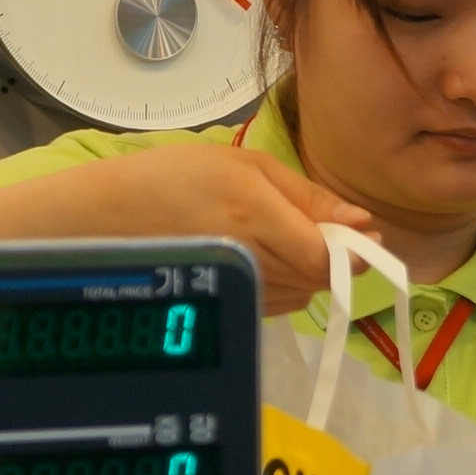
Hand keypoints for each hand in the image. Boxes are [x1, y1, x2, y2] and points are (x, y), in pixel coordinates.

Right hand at [55, 145, 370, 314]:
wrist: (109, 220)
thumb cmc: (177, 178)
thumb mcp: (246, 165)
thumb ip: (308, 196)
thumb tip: (362, 222)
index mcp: (258, 221)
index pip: (329, 258)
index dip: (355, 252)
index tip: (366, 236)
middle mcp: (253, 266)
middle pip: (322, 279)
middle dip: (337, 256)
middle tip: (325, 227)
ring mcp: (241, 294)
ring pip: (306, 294)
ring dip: (313, 270)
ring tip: (285, 236)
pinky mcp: (233, 309)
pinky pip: (283, 303)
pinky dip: (291, 283)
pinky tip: (269, 258)